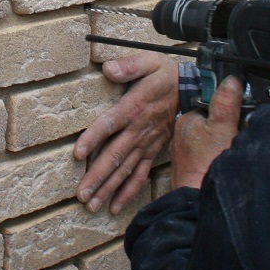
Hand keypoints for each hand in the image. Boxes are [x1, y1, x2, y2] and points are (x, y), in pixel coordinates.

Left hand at [74, 53, 176, 214]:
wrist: (191, 90)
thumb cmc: (165, 75)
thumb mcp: (148, 62)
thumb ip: (128, 66)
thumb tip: (108, 68)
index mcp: (133, 108)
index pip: (110, 124)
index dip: (93, 138)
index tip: (78, 154)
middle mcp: (138, 130)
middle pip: (114, 156)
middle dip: (97, 177)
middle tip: (81, 195)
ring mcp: (145, 144)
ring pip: (125, 170)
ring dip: (108, 189)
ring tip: (92, 206)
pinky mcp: (152, 151)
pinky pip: (140, 175)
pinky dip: (128, 192)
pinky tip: (115, 207)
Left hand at [168, 75, 242, 190]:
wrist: (196, 202)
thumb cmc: (207, 166)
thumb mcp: (222, 128)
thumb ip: (226, 102)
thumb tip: (231, 79)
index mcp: (187, 120)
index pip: (210, 104)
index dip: (228, 106)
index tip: (240, 112)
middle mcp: (183, 136)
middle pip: (211, 122)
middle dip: (227, 125)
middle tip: (239, 133)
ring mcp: (186, 155)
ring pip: (210, 140)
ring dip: (224, 142)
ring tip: (234, 149)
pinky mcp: (192, 171)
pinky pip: (208, 156)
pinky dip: (218, 157)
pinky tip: (226, 162)